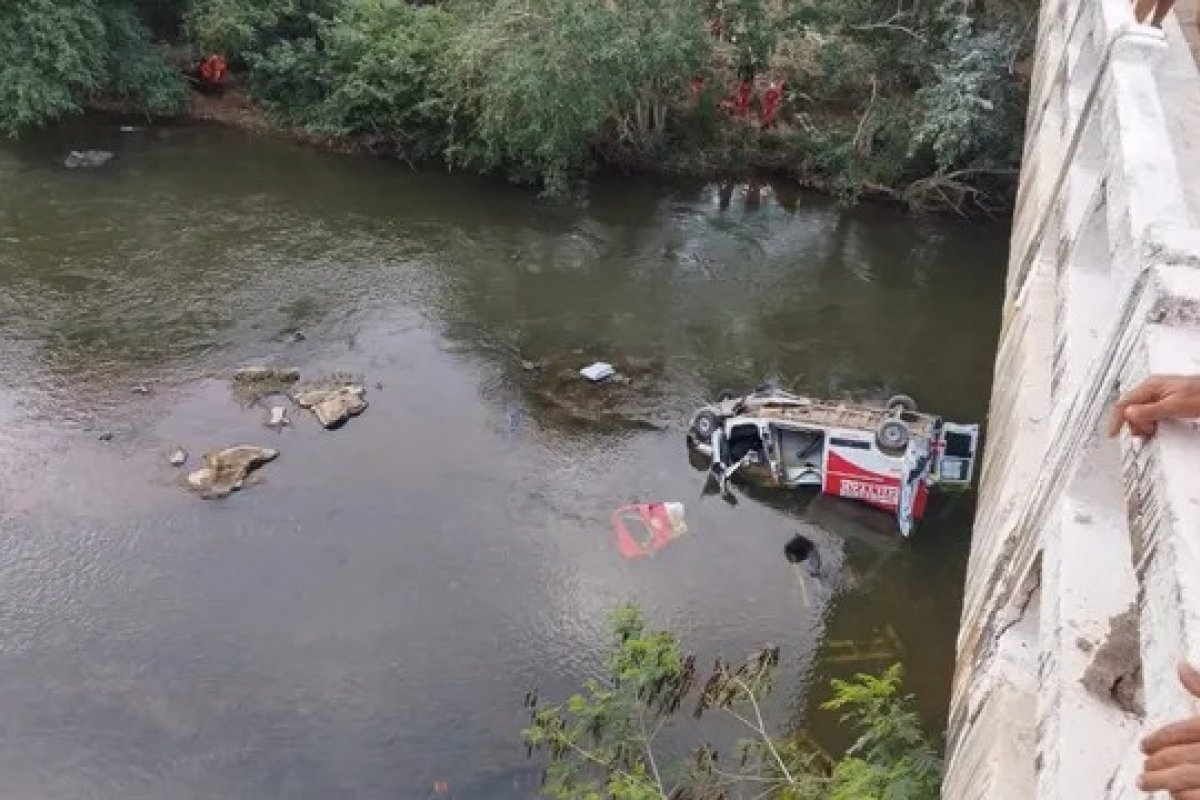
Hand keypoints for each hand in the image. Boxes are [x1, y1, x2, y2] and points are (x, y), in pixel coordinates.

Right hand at [1109, 375, 1199, 438]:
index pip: (1124, 404)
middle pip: (1131, 407)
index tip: (1113, 434)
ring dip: (1143, 423)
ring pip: (1141, 410)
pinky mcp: (1167, 398)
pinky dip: (1151, 421)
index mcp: (1150, 386)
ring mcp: (1160, 392)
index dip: (1116, 420)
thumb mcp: (1174, 406)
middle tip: (1143, 435)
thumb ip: (1149, 411)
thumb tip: (1128, 414)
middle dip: (1134, 423)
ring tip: (1152, 431)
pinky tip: (1157, 426)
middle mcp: (1153, 387)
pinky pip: (1151, 410)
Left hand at [1139, 663, 1199, 796]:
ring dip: (1161, 780)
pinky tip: (1174, 795)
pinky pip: (1198, 797)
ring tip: (1147, 782)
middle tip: (1143, 767)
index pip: (1180, 730)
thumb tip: (1181, 666)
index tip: (1143, 746)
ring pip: (1184, 777)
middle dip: (1157, 761)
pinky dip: (1182, 796)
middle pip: (1179, 755)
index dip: (1157, 738)